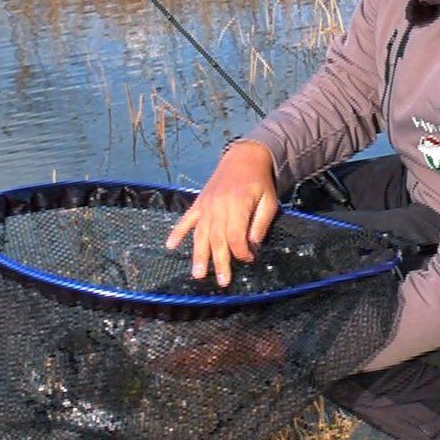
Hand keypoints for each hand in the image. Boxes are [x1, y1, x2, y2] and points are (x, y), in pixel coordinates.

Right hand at [165, 140, 279, 286]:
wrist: (244, 157)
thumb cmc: (259, 182)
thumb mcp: (269, 201)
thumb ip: (260, 224)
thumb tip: (253, 245)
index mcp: (237, 205)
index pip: (236, 236)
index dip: (242, 251)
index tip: (249, 259)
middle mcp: (218, 206)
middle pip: (217, 239)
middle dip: (220, 262)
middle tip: (222, 281)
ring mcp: (206, 205)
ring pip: (200, 234)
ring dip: (198, 255)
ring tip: (198, 274)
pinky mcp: (199, 202)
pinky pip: (186, 219)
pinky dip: (177, 232)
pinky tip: (170, 246)